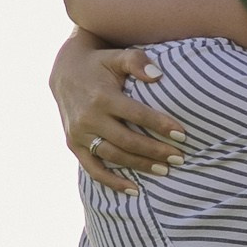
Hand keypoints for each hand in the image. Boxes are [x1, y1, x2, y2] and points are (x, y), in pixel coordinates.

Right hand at [51, 31, 186, 194]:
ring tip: (165, 171)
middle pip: (128, 140)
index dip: (161, 125)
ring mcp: (80, 134)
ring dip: (140, 166)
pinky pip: (93, 169)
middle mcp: (89, 117)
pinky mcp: (74, 144)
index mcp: (102, 96)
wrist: (64, 72)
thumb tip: (158, 75)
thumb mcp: (117, 56)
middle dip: (155, 151)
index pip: (137, 114)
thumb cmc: (100, 63)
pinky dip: (112, 182)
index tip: (183, 135)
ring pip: (114, 156)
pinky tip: (134, 190)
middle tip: (179, 158)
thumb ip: (138, 62)